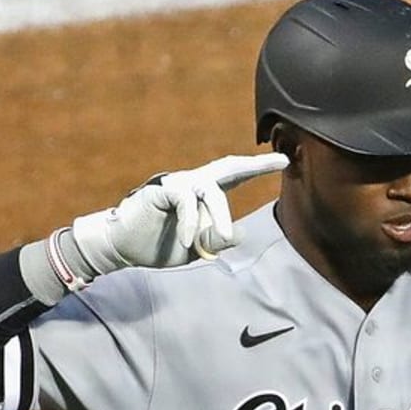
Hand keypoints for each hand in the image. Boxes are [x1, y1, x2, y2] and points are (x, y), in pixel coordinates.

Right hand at [69, 152, 288, 275]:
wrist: (124, 247)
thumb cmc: (163, 244)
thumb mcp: (198, 247)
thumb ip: (217, 240)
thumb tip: (236, 233)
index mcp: (206, 194)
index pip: (237, 177)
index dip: (259, 169)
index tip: (286, 161)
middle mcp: (194, 183)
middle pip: (229, 168)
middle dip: (255, 165)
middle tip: (281, 161)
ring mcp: (178, 183)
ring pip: (211, 191)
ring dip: (219, 216)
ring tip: (220, 237)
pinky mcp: (161, 190)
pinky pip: (185, 201)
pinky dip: (189, 223)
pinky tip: (185, 241)